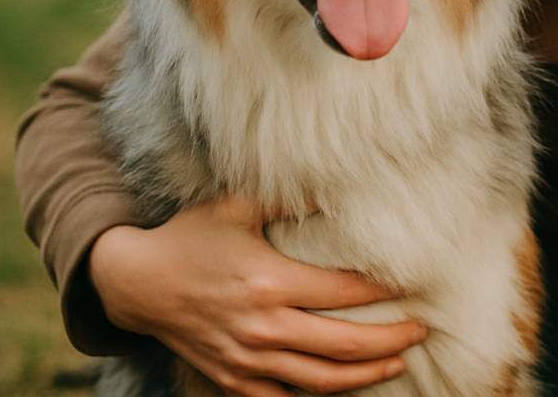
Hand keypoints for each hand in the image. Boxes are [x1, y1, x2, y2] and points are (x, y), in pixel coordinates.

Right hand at [90, 195, 424, 395]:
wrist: (136, 283)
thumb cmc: (191, 237)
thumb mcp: (236, 205)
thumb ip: (289, 195)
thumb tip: (336, 182)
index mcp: (269, 281)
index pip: (344, 292)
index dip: (384, 290)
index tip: (413, 284)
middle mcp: (262, 326)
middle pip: (343, 343)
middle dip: (390, 340)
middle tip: (421, 330)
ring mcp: (248, 359)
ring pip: (321, 379)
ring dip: (365, 374)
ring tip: (398, 362)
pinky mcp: (233, 379)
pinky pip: (284, 396)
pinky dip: (319, 394)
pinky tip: (346, 384)